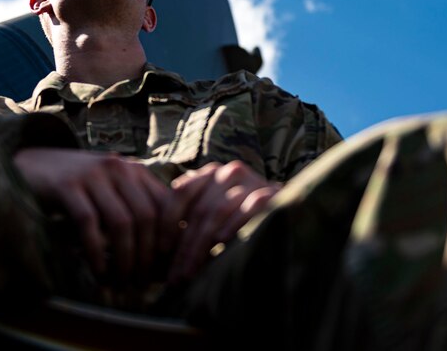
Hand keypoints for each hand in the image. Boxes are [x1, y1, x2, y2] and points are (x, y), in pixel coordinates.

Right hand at [12, 148, 173, 282]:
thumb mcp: (110, 191)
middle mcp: (118, 169)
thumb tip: (160, 256)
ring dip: (124, 259)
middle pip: (146, 216)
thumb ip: (133, 210)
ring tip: (121, 284)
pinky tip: (99, 273)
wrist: (32, 166)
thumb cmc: (77, 188)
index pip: (165, 204)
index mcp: (134, 170)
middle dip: (147, 256)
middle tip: (142, 283)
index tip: (166, 266)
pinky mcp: (67, 186)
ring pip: (121, 223)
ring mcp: (92, 175)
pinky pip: (89, 225)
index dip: (170, 238)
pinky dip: (97, 253)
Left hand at [168, 160, 280, 282]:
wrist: (288, 213)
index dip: (167, 222)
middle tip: (176, 275)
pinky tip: (221, 245)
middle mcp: (229, 172)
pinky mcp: (270, 193)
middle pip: (199, 209)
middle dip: (185, 246)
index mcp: (212, 173)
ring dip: (202, 245)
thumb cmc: (243, 218)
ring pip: (218, 212)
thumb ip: (192, 219)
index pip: (181, 192)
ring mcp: (251, 180)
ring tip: (191, 271)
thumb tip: (158, 249)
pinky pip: (247, 211)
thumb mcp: (215, 213)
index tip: (160, 250)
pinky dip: (233, 227)